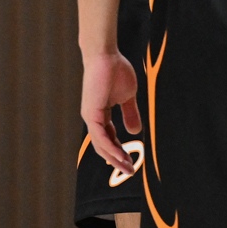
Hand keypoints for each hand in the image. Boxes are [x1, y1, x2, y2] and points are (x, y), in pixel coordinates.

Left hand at [80, 48, 141, 175]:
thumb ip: (130, 113)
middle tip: (130, 171)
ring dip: (115, 158)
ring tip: (128, 168)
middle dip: (117, 159)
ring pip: (101, 145)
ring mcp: (91, 116)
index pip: (108, 138)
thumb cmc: (116, 71)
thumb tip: (136, 132)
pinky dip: (111, 148)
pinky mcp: (92, 113)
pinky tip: (121, 156)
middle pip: (103, 146)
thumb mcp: (128, 96)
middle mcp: (93, 118)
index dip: (119, 150)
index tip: (129, 161)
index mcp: (100, 114)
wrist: (106, 56)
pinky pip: (101, 137)